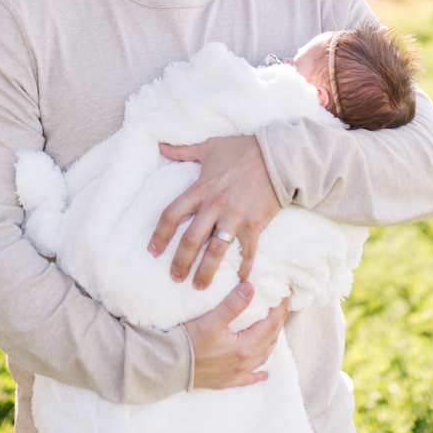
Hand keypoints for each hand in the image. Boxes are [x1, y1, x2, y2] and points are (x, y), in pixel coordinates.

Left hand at [149, 134, 280, 289]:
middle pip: (191, 240)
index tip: (153, 251)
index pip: (172, 215)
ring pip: (215, 250)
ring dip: (205, 271)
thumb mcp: (210, 146)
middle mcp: (215, 205)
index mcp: (201, 188)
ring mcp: (235, 216)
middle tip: (174, 278)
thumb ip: (183, 150)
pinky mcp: (255, 223)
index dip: (160, 235)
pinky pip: (247, 251)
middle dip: (180, 262)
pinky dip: (243, 267)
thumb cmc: (244, 150)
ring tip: (199, 286)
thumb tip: (160, 146)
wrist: (279, 155)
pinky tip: (239, 280)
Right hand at [185, 283, 288, 388]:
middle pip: (269, 340)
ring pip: (262, 358)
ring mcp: (235, 373)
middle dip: (277, 323)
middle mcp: (244, 362)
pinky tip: (264, 375)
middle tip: (282, 308)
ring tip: (275, 331)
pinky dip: (258, 376)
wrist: (169, 368)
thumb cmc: (188, 343)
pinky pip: (247, 379)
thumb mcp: (210, 321)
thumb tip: (251, 288)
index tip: (285, 295)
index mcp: (244, 347)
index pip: (270, 325)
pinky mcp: (225, 381)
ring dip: (270, 343)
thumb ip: (232, 305)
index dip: (279, 309)